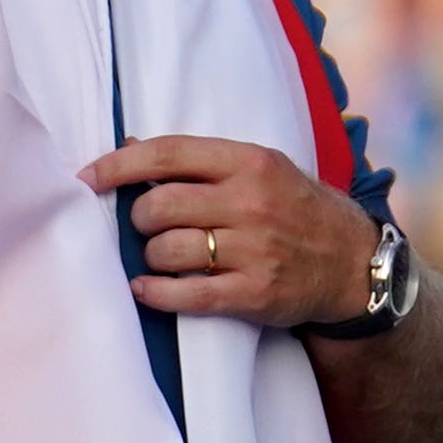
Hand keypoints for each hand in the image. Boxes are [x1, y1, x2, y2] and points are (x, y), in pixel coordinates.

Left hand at [90, 136, 384, 327]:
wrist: (355, 264)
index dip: (118, 165)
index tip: (87, 178)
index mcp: (250, 162)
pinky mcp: (254, 293)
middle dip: (139, 219)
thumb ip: (203, 162)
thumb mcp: (262, 168)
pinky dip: (156, 293)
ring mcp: (254, 250)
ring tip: (162, 257)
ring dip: (151, 257)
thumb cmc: (297, 209)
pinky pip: (186, 295)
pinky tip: (146, 289)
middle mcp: (251, 202)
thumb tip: (129, 148)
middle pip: (158, 206)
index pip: (168, 154)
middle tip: (149, 226)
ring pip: (166, 251)